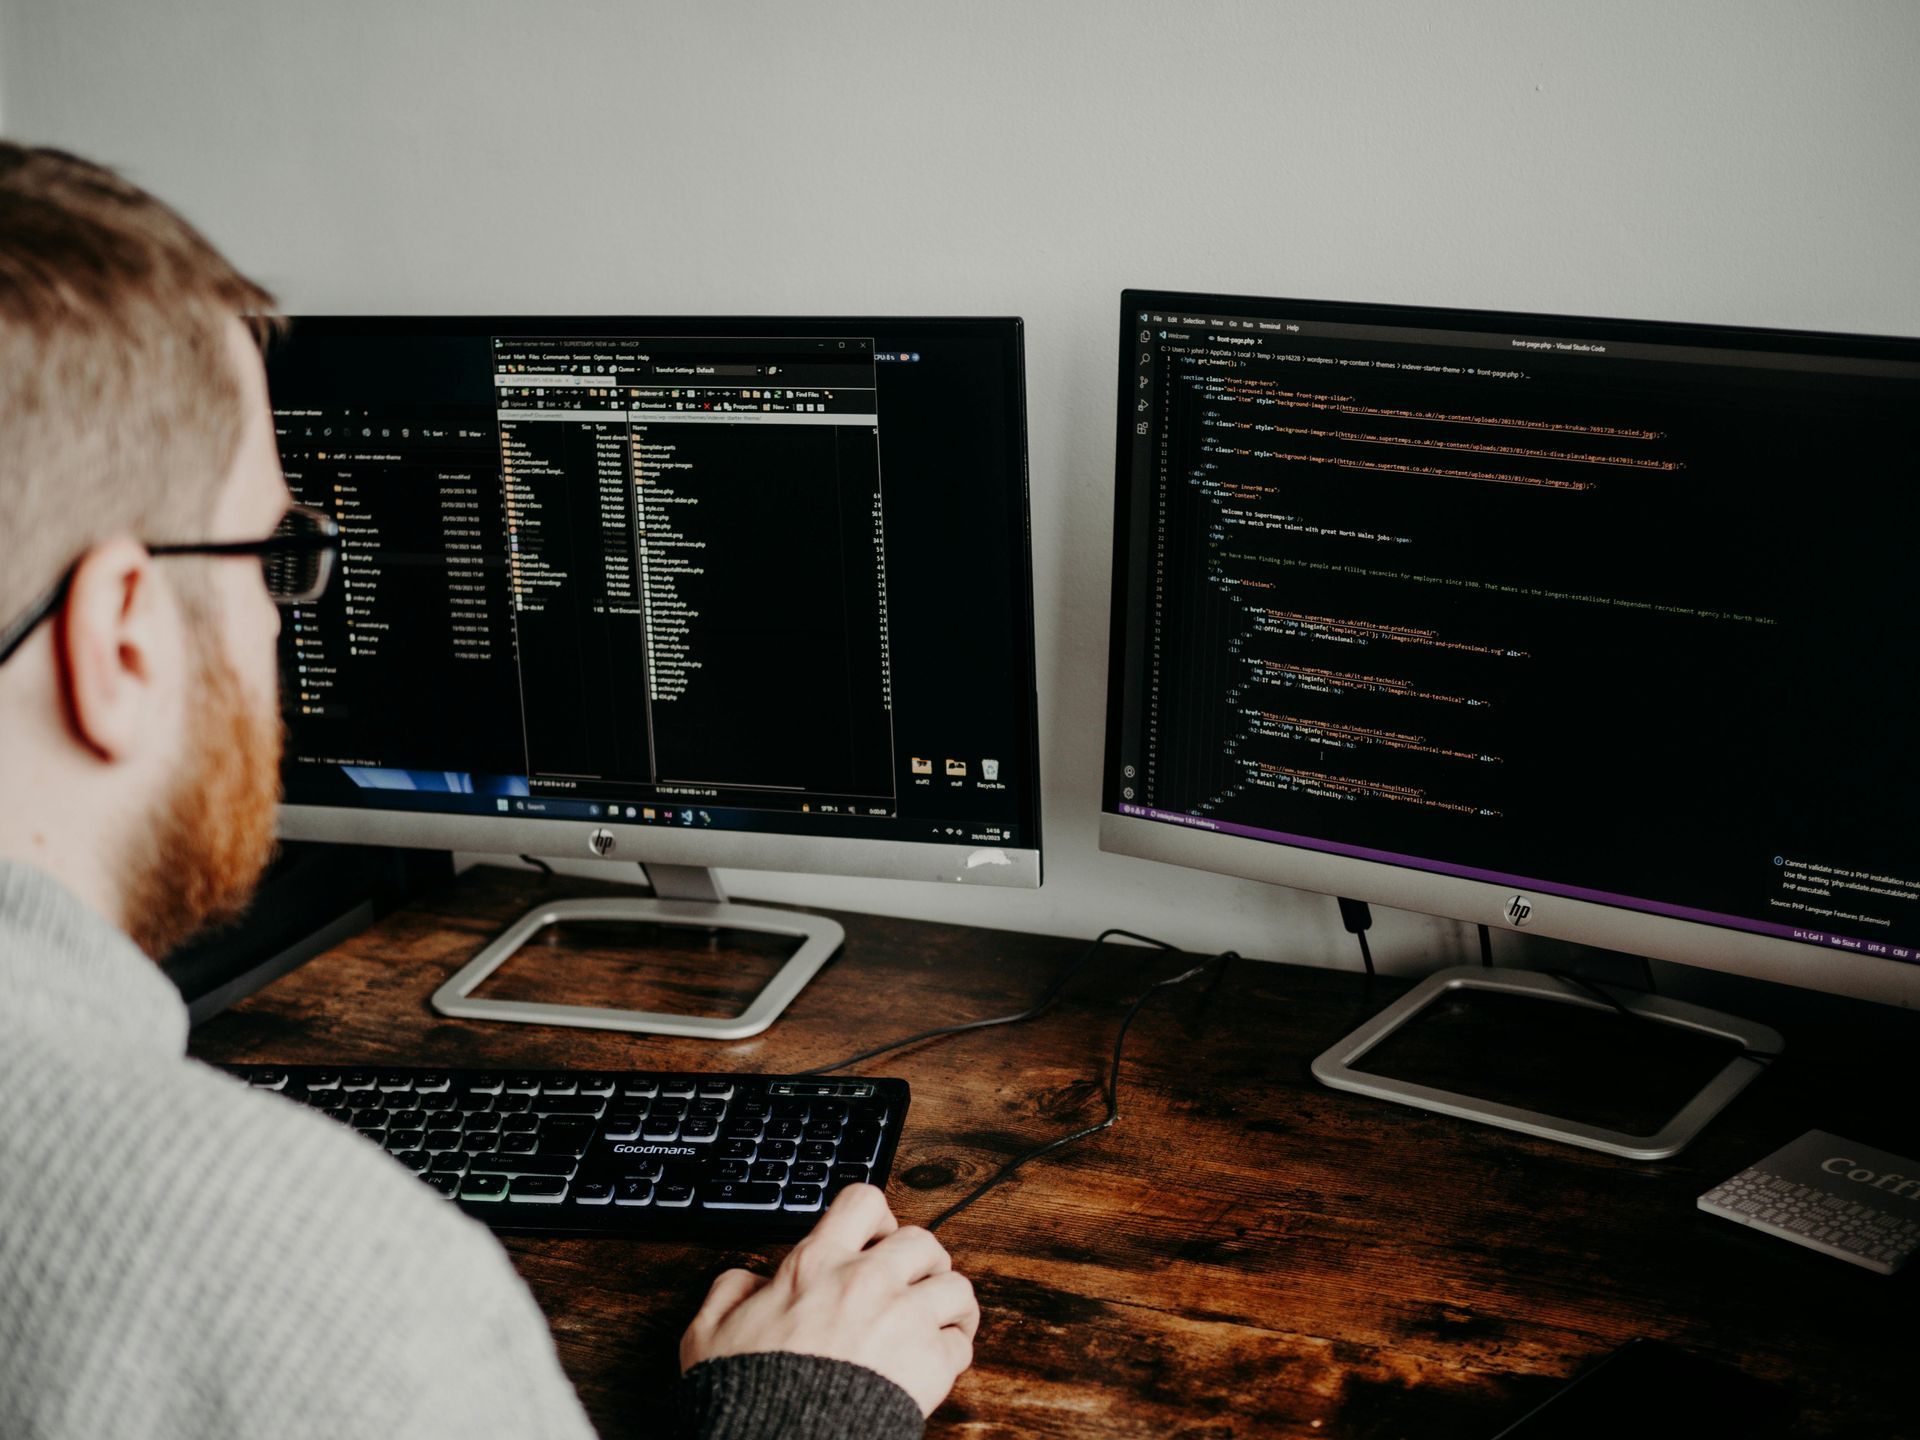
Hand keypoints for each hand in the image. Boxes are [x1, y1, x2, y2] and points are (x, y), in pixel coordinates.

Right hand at [679, 1184, 978, 1415]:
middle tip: (910, 1284)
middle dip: (921, 1261)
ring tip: (936, 1320)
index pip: (863, 1202)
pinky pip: (960, 1343)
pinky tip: (934, 1363)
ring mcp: (904, 1319)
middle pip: (923, 1241)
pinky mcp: (929, 1364)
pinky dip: (952, 1351)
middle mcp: (866, 1281)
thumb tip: (748, 1281)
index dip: (878, 1218)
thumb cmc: (746, 1395)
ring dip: (948, 1302)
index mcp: (816, 1265)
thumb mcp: (709, 1332)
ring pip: (956, 1286)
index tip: (876, 1238)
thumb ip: (730, 1292)